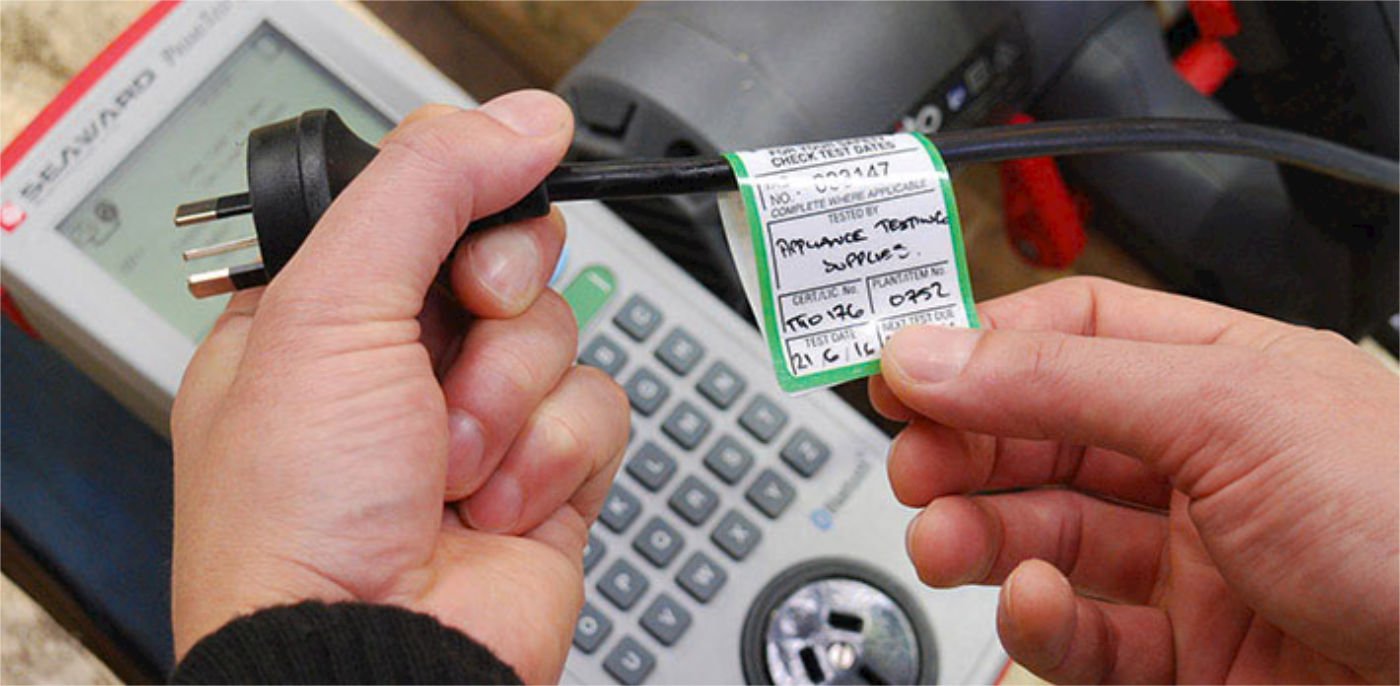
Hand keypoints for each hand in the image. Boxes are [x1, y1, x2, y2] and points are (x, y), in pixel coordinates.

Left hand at [171, 91, 628, 682]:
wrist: (370, 656)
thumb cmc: (297, 518)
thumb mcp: (330, 307)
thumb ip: (426, 188)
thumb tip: (524, 119)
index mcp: (326, 312)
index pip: (425, 201)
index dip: (462, 200)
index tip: (467, 224)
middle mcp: (402, 362)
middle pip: (508, 257)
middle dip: (492, 303)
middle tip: (458, 332)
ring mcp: (478, 421)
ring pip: (560, 333)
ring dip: (509, 398)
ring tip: (449, 464)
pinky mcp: (547, 474)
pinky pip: (599, 408)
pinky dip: (555, 454)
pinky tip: (495, 505)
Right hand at [870, 277, 1397, 682]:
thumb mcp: (1226, 412)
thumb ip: (1063, 383)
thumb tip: (931, 352)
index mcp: (1218, 374)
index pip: (1067, 337)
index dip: (977, 347)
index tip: (896, 368)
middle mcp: (1198, 462)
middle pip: (1039, 439)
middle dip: (965, 447)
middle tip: (912, 462)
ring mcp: (1189, 565)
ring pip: (1045, 539)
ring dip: (980, 535)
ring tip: (943, 537)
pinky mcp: (1183, 659)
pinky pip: (1080, 635)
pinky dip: (1041, 622)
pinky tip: (1038, 606)